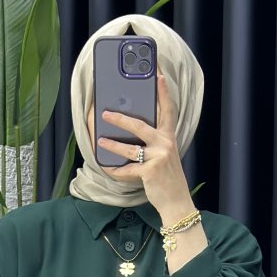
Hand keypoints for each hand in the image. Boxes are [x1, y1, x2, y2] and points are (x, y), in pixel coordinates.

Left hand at [95, 73, 195, 224]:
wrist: (177, 201)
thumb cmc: (167, 178)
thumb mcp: (165, 156)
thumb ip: (154, 143)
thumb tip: (131, 133)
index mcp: (169, 137)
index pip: (167, 110)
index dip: (163, 92)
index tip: (159, 75)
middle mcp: (166, 143)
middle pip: (140, 125)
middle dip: (120, 119)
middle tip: (105, 113)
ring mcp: (159, 157)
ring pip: (130, 148)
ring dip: (112, 145)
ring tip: (99, 142)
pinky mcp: (151, 171)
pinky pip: (128, 169)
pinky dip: (116, 170)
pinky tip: (107, 168)